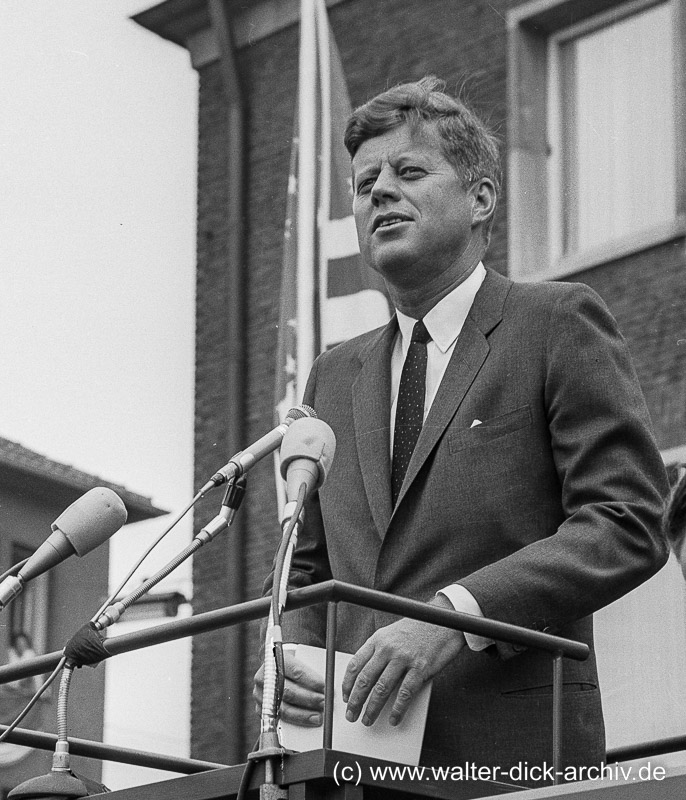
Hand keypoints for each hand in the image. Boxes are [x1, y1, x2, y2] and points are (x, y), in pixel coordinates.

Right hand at [253, 649, 324, 726]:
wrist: (274, 666)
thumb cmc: (291, 663)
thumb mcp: (298, 658)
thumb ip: (310, 668)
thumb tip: (330, 682)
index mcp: (276, 659)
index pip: (296, 671)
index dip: (312, 681)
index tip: (325, 687)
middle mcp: (265, 677)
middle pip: (289, 691)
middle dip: (309, 699)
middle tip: (324, 703)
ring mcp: (261, 694)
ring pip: (283, 708)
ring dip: (303, 714)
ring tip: (319, 716)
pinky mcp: (262, 708)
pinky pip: (278, 718)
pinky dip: (294, 721)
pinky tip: (307, 721)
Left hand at [342, 596, 463, 726]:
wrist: (443, 620)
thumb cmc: (418, 629)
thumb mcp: (392, 633)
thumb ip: (379, 652)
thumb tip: (368, 678)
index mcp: (378, 639)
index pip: (355, 664)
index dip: (348, 684)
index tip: (345, 697)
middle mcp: (388, 648)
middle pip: (365, 679)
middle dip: (356, 701)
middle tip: (351, 715)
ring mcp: (404, 658)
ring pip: (382, 689)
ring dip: (372, 708)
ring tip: (368, 720)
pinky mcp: (421, 668)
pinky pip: (405, 693)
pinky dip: (398, 709)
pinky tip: (393, 719)